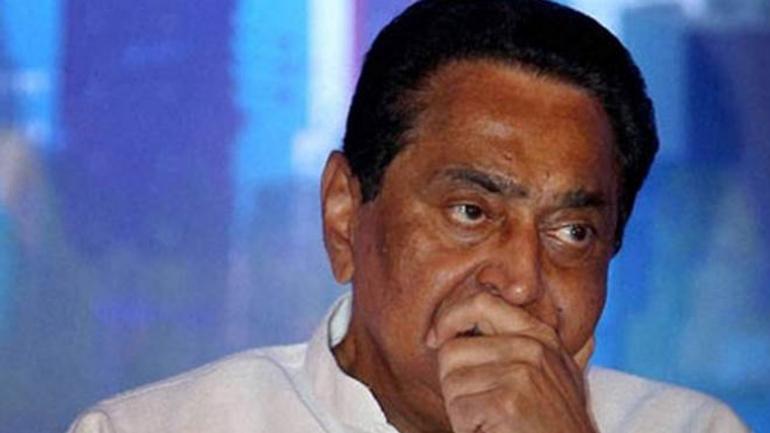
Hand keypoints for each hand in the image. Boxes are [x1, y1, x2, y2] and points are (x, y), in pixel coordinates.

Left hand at [426, 292, 596, 432]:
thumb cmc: (555, 424)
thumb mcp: (552, 372)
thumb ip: (521, 342)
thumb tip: (470, 314)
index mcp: (540, 335)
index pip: (480, 302)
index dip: (449, 318)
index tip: (437, 338)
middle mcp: (532, 348)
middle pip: (454, 349)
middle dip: (453, 380)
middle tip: (474, 404)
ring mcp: (521, 374)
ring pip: (451, 380)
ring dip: (461, 408)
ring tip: (489, 420)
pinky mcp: (507, 402)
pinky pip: (459, 408)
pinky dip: (467, 427)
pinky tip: (490, 431)